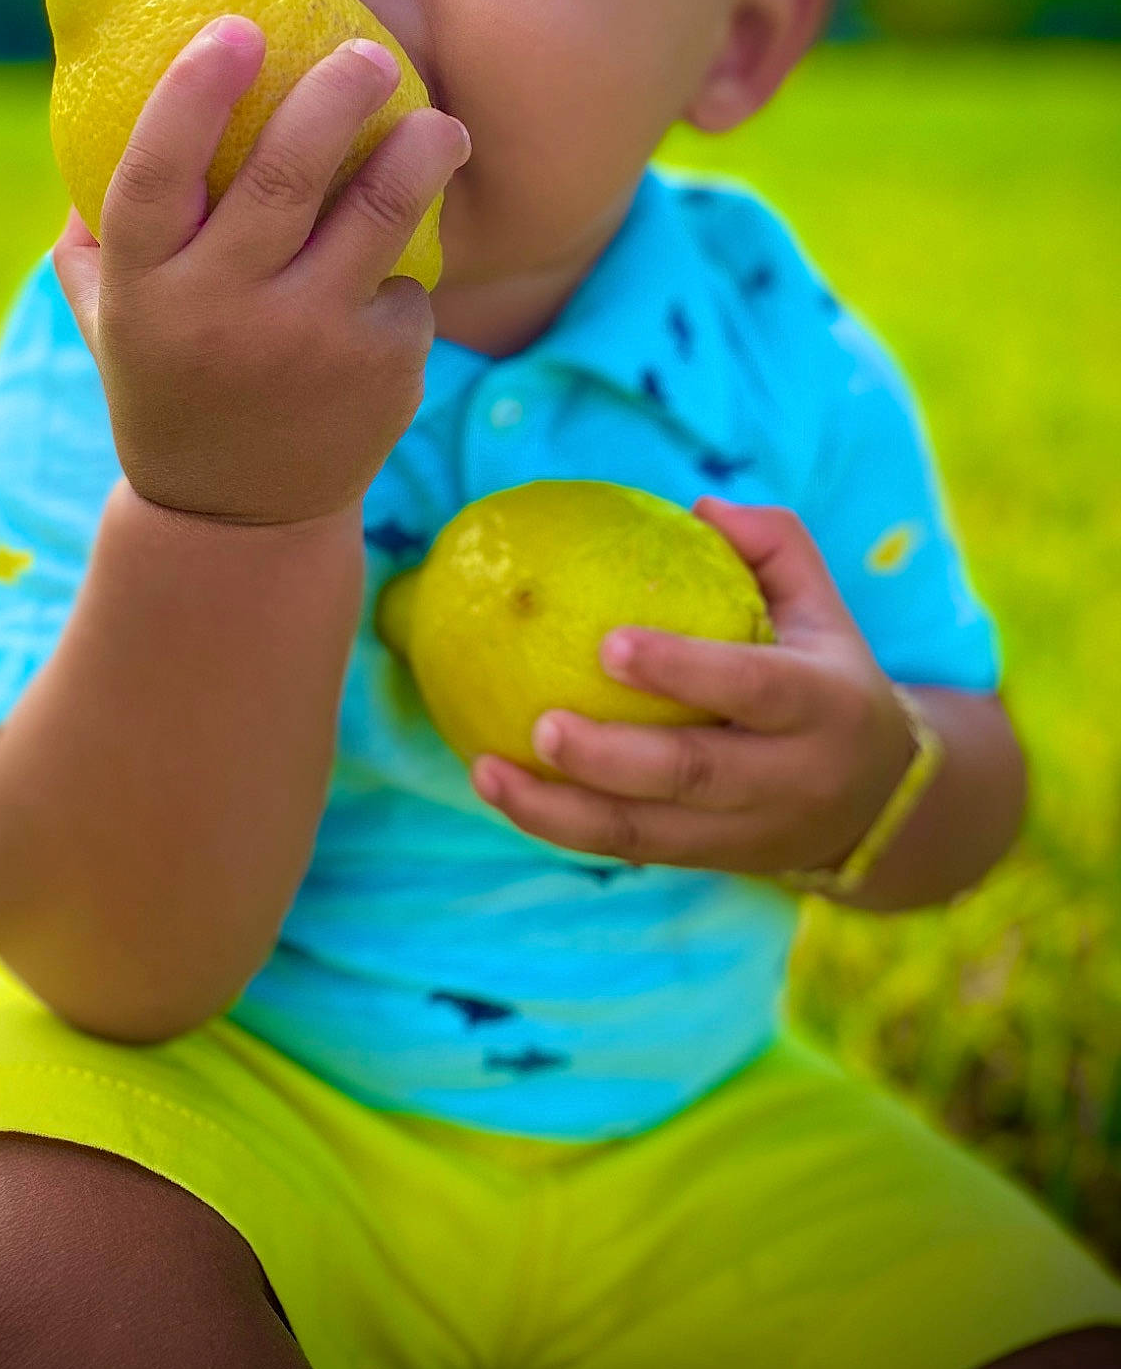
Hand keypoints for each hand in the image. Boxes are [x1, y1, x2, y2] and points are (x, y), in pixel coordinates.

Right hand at [52, 14, 470, 525]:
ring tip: (439, 127)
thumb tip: (95, 95)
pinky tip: (385, 286)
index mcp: (145, 285)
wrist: (234, 514)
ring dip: (418, 152)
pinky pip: (406, 285)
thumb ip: (96, 223)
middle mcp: (221, 311)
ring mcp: (306, 342)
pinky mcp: (379, 370)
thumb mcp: (108, 312)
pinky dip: (401, 272)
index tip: (237, 29)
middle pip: (286, 175)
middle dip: (336, 94)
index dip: (193, 95)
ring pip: (377, 215)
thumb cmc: (169, 376)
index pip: (156, 173)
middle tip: (369, 54)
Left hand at [470, 497, 917, 877]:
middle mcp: (787, 777)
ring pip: (647, 835)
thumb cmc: (828, 677)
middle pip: (692, 776)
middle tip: (538, 723)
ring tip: (487, 772)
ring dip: (560, 811)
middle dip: (610, 757)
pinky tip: (500, 791)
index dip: (684, 670)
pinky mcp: (707, 863)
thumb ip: (775, 545)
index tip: (608, 644)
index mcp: (822, 705)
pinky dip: (561, 828)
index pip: (754, 688)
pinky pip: (629, 850)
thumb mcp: (825, 608)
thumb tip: (700, 506)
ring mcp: (745, 832)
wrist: (881, 806)